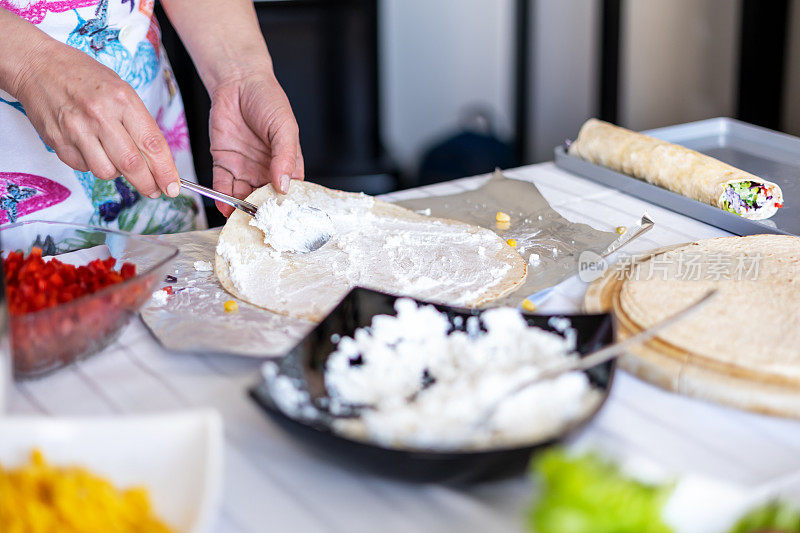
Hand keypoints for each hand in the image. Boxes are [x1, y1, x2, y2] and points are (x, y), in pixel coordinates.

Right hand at [12, 39, 179, 198]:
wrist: (38, 65)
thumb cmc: (85, 77)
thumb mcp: (121, 90)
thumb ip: (138, 123)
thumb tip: (157, 160)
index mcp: (123, 100)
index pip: (152, 144)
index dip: (165, 170)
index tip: (173, 186)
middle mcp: (100, 115)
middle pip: (132, 164)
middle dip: (148, 184)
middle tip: (154, 190)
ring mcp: (76, 129)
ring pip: (106, 172)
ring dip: (117, 174)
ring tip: (117, 161)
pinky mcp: (58, 141)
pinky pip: (83, 168)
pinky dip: (93, 165)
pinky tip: (92, 150)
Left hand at [209, 68, 303, 215]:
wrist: (237, 81)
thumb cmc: (268, 100)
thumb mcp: (284, 128)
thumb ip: (285, 156)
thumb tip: (285, 185)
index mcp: (287, 163)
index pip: (289, 191)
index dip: (285, 205)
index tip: (281, 218)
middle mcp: (265, 169)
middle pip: (264, 198)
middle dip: (261, 211)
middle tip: (258, 223)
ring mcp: (244, 168)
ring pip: (243, 195)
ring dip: (240, 209)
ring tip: (240, 220)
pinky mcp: (224, 163)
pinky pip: (222, 185)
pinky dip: (222, 198)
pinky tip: (224, 208)